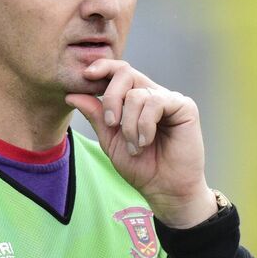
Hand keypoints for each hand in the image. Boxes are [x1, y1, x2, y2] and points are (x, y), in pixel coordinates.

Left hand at [65, 59, 216, 227]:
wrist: (165, 190)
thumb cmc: (141, 167)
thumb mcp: (111, 141)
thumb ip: (96, 117)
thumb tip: (72, 95)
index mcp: (135, 99)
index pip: (118, 72)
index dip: (102, 67)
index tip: (86, 76)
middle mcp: (152, 94)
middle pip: (125, 73)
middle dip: (111, 97)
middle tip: (111, 123)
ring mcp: (169, 99)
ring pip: (137, 94)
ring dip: (129, 124)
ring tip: (134, 147)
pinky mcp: (184, 106)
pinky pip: (156, 102)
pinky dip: (145, 124)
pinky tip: (146, 141)